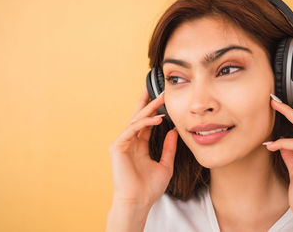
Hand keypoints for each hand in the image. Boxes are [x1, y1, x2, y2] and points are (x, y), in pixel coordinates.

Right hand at [108, 87, 177, 208]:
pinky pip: (132, 129)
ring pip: (135, 120)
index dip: (155, 112)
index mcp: (139, 146)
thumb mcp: (165, 165)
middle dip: (149, 103)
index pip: (146, 124)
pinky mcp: (117, 147)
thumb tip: (174, 131)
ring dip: (148, 109)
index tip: (164, 101)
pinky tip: (157, 118)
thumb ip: (169, 148)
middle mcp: (130, 142)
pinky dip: (144, 122)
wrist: (138, 202)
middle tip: (159, 91)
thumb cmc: (149, 188)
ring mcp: (122, 144)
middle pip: (139, 118)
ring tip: (161, 99)